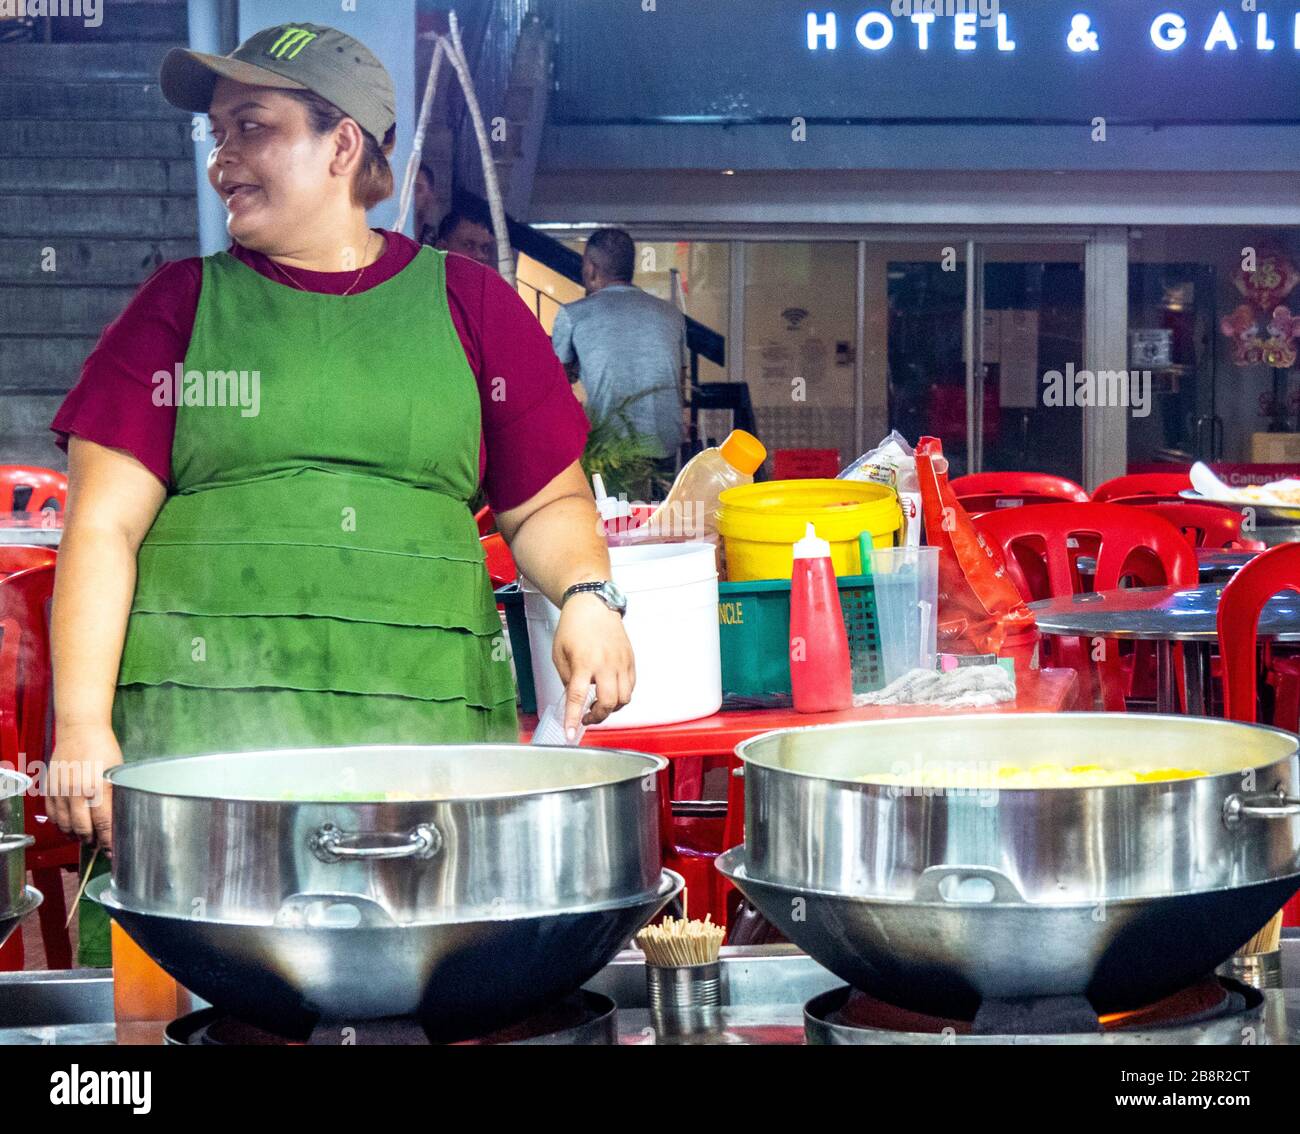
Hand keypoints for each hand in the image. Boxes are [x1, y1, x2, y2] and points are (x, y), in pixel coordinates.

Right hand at [46, 722, 122, 851]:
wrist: (80, 730)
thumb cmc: (104, 748)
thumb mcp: (116, 772)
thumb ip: (114, 797)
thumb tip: (117, 820)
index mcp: (98, 787)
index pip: (104, 823)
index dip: (108, 841)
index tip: (113, 850)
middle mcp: (76, 792)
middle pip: (82, 828)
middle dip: (91, 840)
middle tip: (98, 844)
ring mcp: (60, 791)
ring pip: (65, 825)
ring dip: (75, 834)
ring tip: (84, 836)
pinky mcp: (49, 788)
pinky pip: (52, 814)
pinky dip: (60, 824)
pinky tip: (69, 825)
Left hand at [551, 594, 635, 737]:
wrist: (593, 604)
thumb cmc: (574, 626)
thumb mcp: (560, 654)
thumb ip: (567, 679)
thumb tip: (574, 700)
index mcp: (584, 662)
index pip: (578, 697)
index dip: (574, 718)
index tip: (570, 733)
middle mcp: (605, 664)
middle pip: (608, 703)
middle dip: (597, 717)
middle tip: (586, 718)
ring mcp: (621, 662)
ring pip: (624, 698)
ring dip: (611, 708)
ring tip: (599, 705)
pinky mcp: (630, 660)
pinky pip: (631, 687)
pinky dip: (622, 696)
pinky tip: (611, 692)